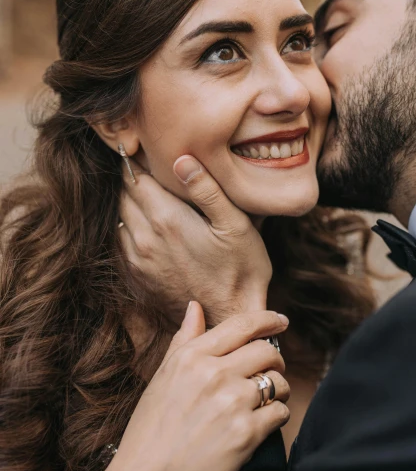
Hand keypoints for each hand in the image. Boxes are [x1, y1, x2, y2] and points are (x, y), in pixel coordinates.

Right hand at [93, 302, 289, 470]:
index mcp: (192, 357)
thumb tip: (196, 306)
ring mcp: (232, 403)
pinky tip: (261, 424)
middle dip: (275, 359)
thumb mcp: (161, 378)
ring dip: (278, 390)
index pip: (242, 325)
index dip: (268, 319)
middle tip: (270, 371)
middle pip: (268, 351)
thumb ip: (184, 340)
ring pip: (278, 381)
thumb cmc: (150, 431)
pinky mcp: (247, 433)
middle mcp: (214, 374)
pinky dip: (277, 416)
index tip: (281, 321)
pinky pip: (281, 412)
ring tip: (265, 401)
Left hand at [119, 156, 271, 326]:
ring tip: (153, 196)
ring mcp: (137, 259)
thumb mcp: (235, 224)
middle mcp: (144, 237)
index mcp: (166, 218)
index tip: (149, 153)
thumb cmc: (240, 268)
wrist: (230, 317)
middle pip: (124, 195)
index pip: (134, 176)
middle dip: (134, 180)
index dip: (139, 161)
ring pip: (120, 217)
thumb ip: (207, 189)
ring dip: (131, 204)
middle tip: (152, 169)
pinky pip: (122, 241)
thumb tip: (181, 158)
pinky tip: (151, 226)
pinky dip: (131, 228)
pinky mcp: (138, 276)